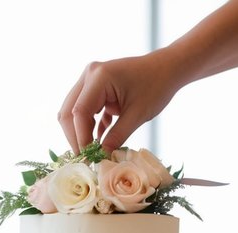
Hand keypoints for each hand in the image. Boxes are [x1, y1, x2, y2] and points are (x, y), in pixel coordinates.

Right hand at [58, 53, 179, 152]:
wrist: (168, 69)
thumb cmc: (157, 87)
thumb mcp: (137, 115)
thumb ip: (116, 137)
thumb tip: (101, 158)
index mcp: (99, 77)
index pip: (79, 113)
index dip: (81, 139)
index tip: (88, 159)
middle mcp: (89, 75)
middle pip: (69, 112)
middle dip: (75, 137)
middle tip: (86, 159)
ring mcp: (91, 80)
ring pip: (74, 112)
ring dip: (81, 133)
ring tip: (92, 153)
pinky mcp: (96, 88)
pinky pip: (86, 111)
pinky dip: (90, 127)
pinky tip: (99, 142)